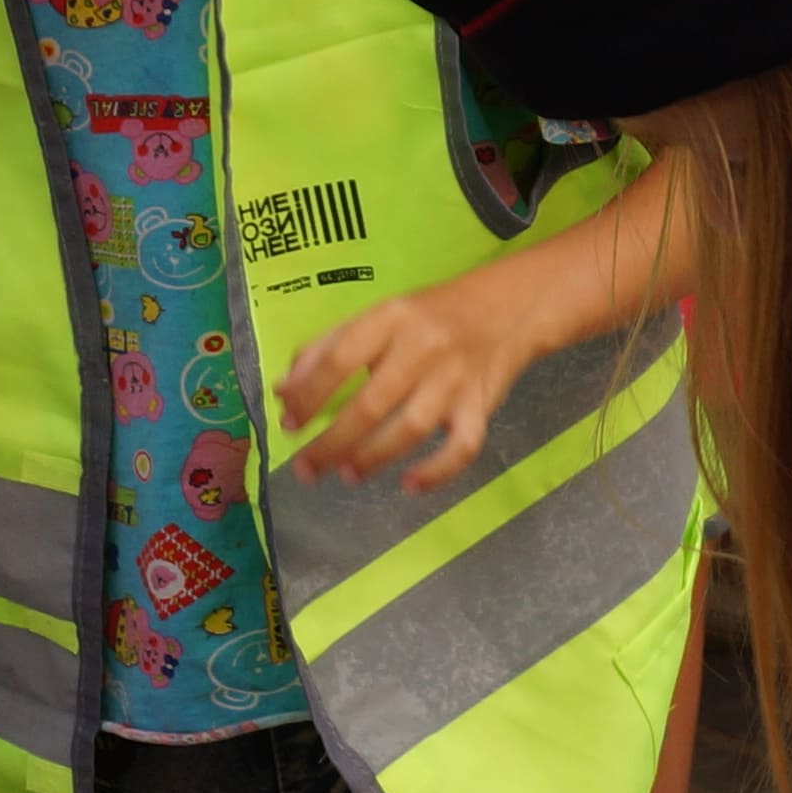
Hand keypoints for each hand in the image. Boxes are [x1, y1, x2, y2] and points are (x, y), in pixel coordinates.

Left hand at [278, 271, 548, 490]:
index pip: (340, 359)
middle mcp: (423, 347)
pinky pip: (462, 446)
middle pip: (371, 403)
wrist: (508, 308)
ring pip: (411, 428)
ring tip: (348, 474)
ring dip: (374, 457)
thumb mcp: (378, 317)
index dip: (308, 395)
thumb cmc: (430, 316)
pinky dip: (437, 471)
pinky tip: (410, 485)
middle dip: (332, 442)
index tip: (289, 425)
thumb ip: (327, 349)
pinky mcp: (481, 405)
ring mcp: (455, 379)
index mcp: (391, 318)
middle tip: (306, 470)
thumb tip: (283, 392)